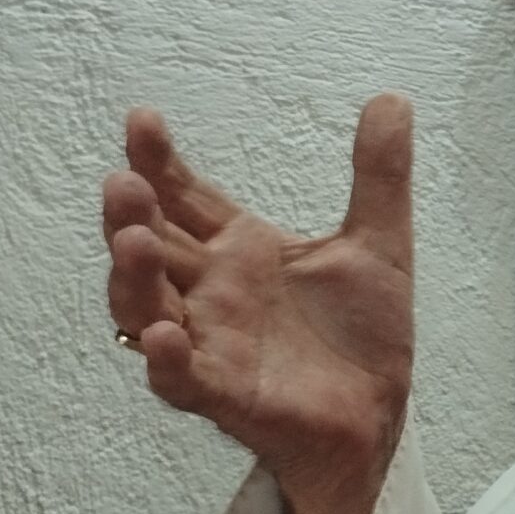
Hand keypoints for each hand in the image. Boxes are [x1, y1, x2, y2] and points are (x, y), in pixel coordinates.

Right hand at [101, 95, 415, 513]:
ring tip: (133, 240)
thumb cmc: (359, 335)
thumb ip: (379, 175)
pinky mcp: (225, 395)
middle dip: (132, 215)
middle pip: (153, 248)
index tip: (142, 119)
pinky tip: (165, 335)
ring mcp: (212, 344)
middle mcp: (212, 294)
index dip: (160, 162)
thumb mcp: (379, 243)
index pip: (185, 197)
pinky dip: (169, 360)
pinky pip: (182, 380)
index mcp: (240, 252)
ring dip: (134, 278)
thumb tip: (392, 98)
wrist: (378, 415)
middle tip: (122, 180)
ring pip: (148, 309)